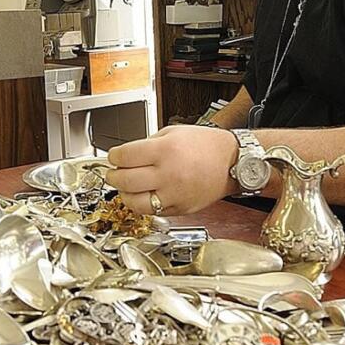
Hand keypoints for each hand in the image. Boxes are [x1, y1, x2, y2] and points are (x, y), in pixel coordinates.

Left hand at [106, 125, 239, 216]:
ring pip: (135, 202)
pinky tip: (142, 195)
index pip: (125, 156)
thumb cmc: (206, 146)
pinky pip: (152, 212)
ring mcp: (174, 194)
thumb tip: (125, 156)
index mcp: (165, 150)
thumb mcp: (173, 132)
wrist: (232, 163)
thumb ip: (147, 144)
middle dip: (113, 176)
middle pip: (125, 180)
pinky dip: (142, 204)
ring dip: (124, 194)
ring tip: (125, 187)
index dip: (113, 157)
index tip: (113, 157)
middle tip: (113, 173)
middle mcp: (169, 174)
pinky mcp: (180, 208)